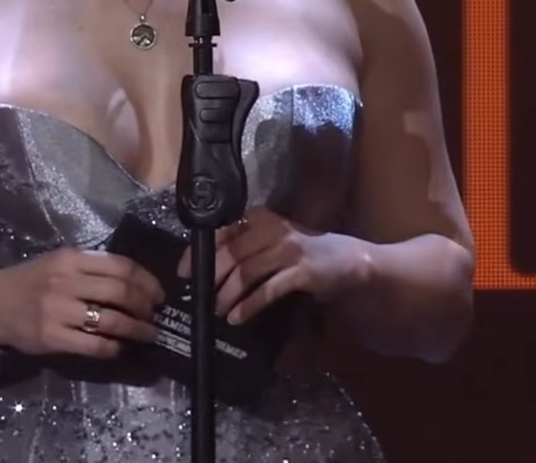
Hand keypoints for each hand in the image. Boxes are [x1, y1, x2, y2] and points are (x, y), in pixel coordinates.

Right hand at [0, 249, 164, 358]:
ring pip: (111, 320)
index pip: (120, 266)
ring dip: (136, 329)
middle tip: (155, 315)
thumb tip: (134, 281)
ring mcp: (59, 310)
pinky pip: (92, 345)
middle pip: (120, 292)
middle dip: (145, 306)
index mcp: (73, 259)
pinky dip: (113, 348)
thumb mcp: (61, 262)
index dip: (146, 280)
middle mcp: (67, 282)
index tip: (159, 293)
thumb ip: (92, 267)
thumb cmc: (33, 281)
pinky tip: (121, 348)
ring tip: (148, 334)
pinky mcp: (52, 337)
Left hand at [177, 207, 368, 324]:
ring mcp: (288, 250)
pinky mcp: (302, 272)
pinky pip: (267, 290)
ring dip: (227, 295)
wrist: (350, 259)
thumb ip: (247, 246)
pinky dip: (249, 305)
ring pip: (246, 272)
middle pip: (230, 253)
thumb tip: (208, 266)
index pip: (222, 232)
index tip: (185, 272)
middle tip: (199, 295)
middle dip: (210, 277)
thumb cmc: (306, 251)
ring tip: (218, 311)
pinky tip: (239, 317)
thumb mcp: (274, 240)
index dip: (199, 253)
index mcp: (261, 218)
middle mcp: (272, 229)